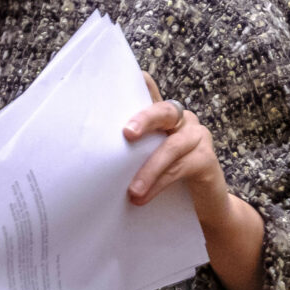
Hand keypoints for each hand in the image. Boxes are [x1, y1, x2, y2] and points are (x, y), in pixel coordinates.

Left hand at [125, 73, 272, 289]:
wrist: (201, 211)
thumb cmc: (161, 184)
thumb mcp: (137, 165)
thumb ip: (122, 153)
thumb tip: (82, 155)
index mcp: (161, 117)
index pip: (147, 94)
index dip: (140, 84)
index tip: (129, 77)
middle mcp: (181, 120)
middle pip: (163, 111)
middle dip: (143, 119)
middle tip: (126, 134)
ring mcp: (197, 138)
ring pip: (172, 146)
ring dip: (149, 169)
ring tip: (132, 192)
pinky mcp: (207, 160)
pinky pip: (182, 167)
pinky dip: (161, 181)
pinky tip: (145, 197)